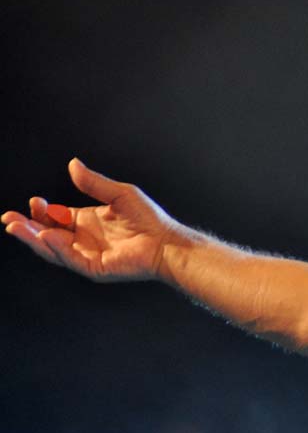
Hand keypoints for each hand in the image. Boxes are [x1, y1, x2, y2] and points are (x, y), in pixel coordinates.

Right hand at [2, 158, 181, 281]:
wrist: (167, 241)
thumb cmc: (149, 219)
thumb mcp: (118, 193)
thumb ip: (94, 183)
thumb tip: (73, 164)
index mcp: (87, 221)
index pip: (55, 217)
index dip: (42, 211)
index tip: (34, 201)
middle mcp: (83, 239)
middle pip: (47, 234)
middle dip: (27, 227)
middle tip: (8, 218)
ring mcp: (87, 254)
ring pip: (52, 249)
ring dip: (33, 239)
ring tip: (16, 227)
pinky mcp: (94, 268)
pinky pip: (70, 259)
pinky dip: (57, 249)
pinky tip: (47, 236)